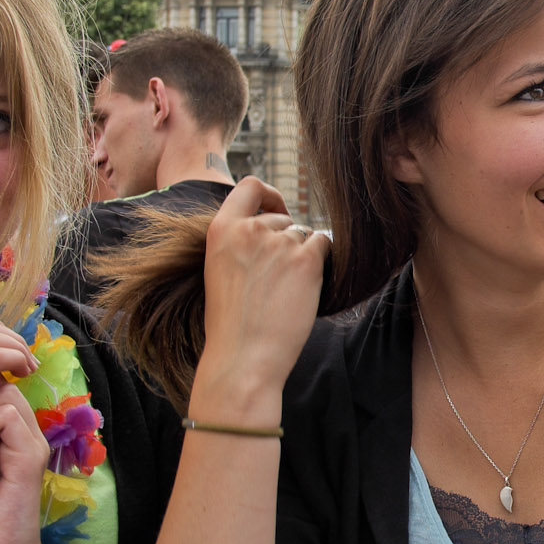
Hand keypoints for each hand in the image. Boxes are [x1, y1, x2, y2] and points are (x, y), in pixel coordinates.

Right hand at [193, 177, 329, 415]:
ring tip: (286, 290)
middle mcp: (250, 229)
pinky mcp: (306, 260)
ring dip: (302, 256)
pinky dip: (321, 261)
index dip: (269, 194)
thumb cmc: (231, 324)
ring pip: (304, 235)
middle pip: (283, 218)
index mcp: (221, 230)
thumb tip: (275, 225)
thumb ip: (240, 243)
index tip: (277, 209)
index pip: (250, 186)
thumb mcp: (220, 270)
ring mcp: (279, 243)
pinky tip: (307, 286)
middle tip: (279, 278)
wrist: (243, 358)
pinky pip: (323, 244)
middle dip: (286, 241)